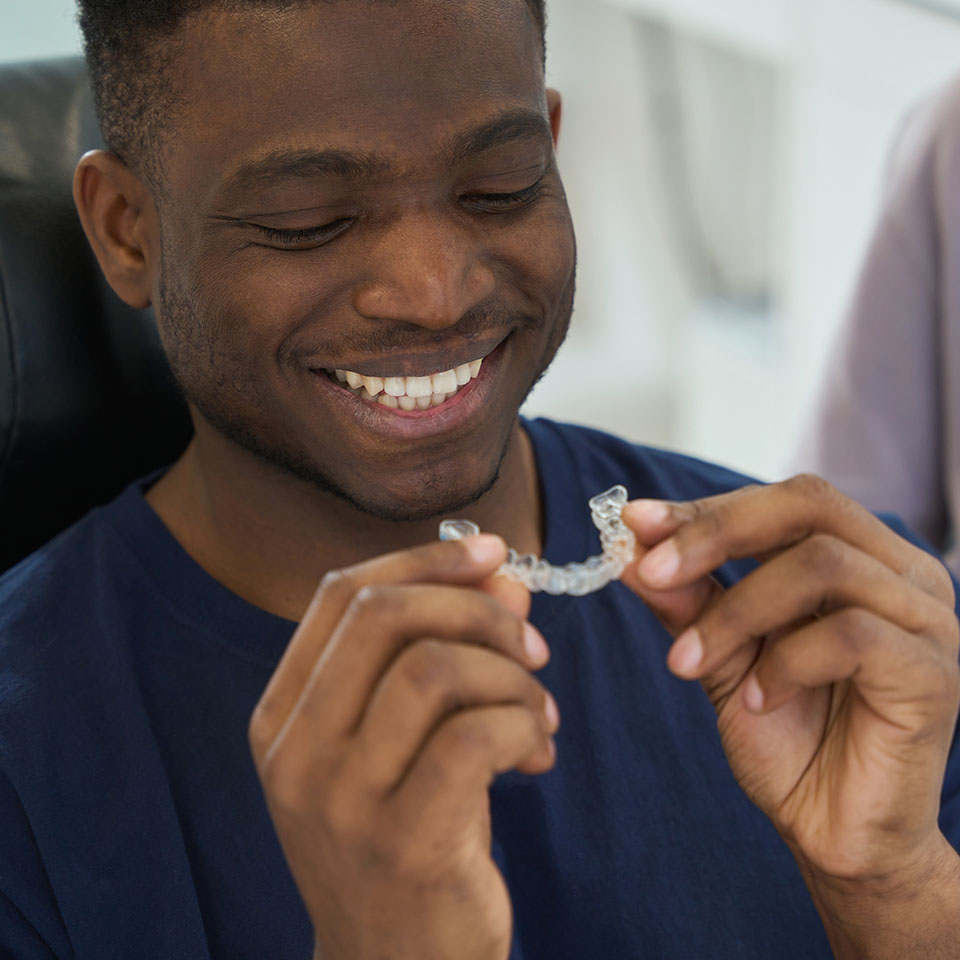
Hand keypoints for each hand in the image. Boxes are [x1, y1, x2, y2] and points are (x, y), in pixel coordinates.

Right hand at [248, 536, 557, 959]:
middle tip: (531, 643)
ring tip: (538, 712)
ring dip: (511, 675)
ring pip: (435, 668)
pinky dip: (525, 723)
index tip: (495, 555)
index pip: (340, 595)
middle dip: (477, 609)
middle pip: (384, 616)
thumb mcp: (407, 739)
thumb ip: (442, 651)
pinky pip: (477, 734)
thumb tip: (503, 577)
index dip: (424, 560)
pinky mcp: (405, 842)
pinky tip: (538, 754)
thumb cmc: (405, 837)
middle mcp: (296, 751)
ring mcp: (342, 800)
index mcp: (282, 715)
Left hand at [620, 475, 959, 886]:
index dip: (707, 508)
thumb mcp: (720, 657)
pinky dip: (785, 662)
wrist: (835, 834)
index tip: (635, 523)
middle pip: (808, 505)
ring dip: (737, 611)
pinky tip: (761, 701)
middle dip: (716, 533)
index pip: (783, 501)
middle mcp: (901, 574)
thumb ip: (688, 601)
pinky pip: (851, 635)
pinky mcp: (933, 673)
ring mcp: (926, 620)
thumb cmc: (786, 737)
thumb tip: (631, 548)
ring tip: (691, 662)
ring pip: (822, 565)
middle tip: (652, 573)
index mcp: (859, 557)